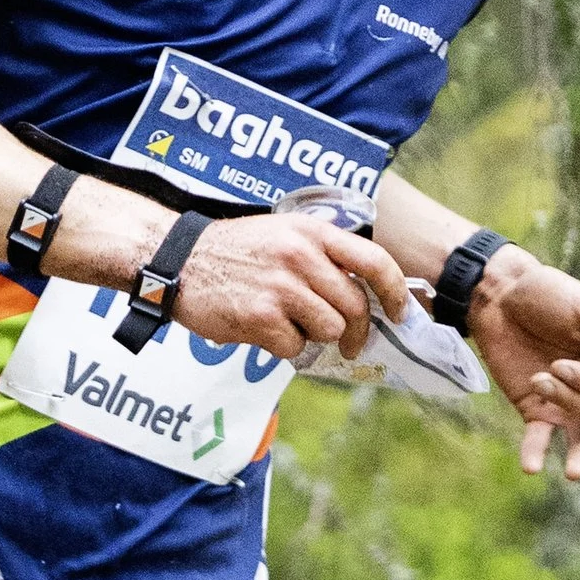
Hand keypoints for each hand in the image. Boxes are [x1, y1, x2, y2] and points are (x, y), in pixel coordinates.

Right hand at [168, 210, 410, 358]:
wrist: (179, 261)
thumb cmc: (233, 251)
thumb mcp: (283, 233)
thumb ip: (321, 254)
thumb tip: (362, 293)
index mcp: (312, 232)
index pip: (373, 261)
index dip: (395, 292)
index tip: (400, 313)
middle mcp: (301, 256)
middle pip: (355, 306)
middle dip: (357, 332)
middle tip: (350, 344)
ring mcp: (281, 287)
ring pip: (330, 329)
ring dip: (314, 335)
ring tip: (289, 324)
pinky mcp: (261, 316)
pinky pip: (295, 346)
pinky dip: (283, 346)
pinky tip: (263, 329)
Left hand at [466, 248, 579, 478]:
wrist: (498, 295)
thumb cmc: (548, 293)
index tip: (571, 366)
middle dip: (579, 392)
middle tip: (553, 364)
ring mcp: (566, 402)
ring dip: (566, 414)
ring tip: (539, 384)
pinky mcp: (535, 410)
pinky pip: (541, 440)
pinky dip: (537, 453)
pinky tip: (531, 467)